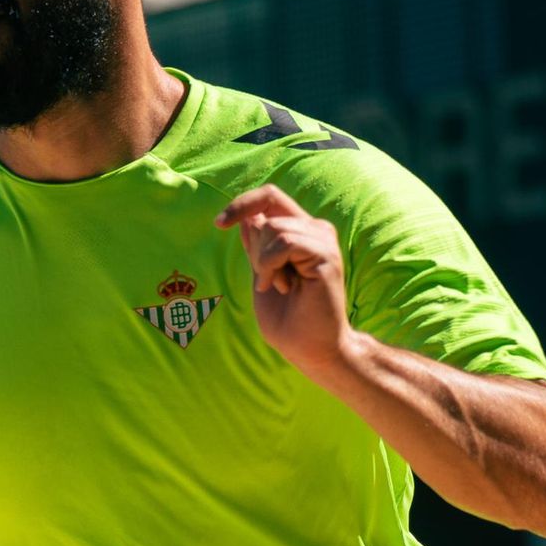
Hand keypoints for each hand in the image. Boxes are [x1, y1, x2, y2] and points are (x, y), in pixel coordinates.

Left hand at [215, 184, 350, 374]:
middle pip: (267, 210)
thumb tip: (246, 217)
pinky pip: (284, 242)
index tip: (218, 223)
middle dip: (255, 247)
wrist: (312, 349)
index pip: (269, 196)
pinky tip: (283, 287)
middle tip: (267, 281)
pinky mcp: (326, 254)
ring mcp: (323, 240)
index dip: (242, 203)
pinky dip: (272, 266)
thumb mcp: (261, 274)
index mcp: (300, 232)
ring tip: (279, 287)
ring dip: (264, 262)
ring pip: (273, 227)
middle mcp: (315, 229)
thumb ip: (256, 246)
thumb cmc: (288, 319)